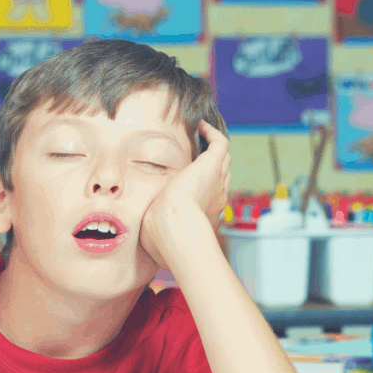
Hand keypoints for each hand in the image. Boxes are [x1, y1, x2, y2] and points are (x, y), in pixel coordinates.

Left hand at [141, 120, 231, 268]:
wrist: (174, 227)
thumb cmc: (164, 238)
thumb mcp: (159, 238)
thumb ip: (156, 238)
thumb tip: (148, 245)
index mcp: (205, 213)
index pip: (211, 197)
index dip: (205, 190)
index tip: (192, 186)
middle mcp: (216, 196)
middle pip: (221, 176)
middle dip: (214, 168)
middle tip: (201, 158)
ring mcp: (215, 180)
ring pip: (223, 160)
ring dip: (214, 150)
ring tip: (203, 138)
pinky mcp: (210, 165)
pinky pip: (220, 143)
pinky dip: (212, 133)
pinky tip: (201, 126)